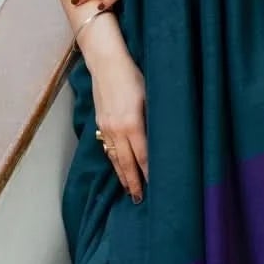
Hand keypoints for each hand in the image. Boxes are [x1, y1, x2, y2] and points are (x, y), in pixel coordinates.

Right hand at [91, 45, 147, 200]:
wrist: (106, 62)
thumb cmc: (133, 75)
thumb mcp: (150, 96)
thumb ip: (154, 120)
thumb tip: (163, 141)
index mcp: (131, 124)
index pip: (143, 157)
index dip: (149, 174)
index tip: (156, 188)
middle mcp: (116, 130)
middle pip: (126, 164)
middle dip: (133, 183)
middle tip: (139, 201)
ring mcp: (105, 128)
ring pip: (114, 159)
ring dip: (122, 176)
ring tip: (129, 190)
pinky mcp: (100, 123)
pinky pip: (107, 148)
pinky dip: (114, 161)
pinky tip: (119, 168)